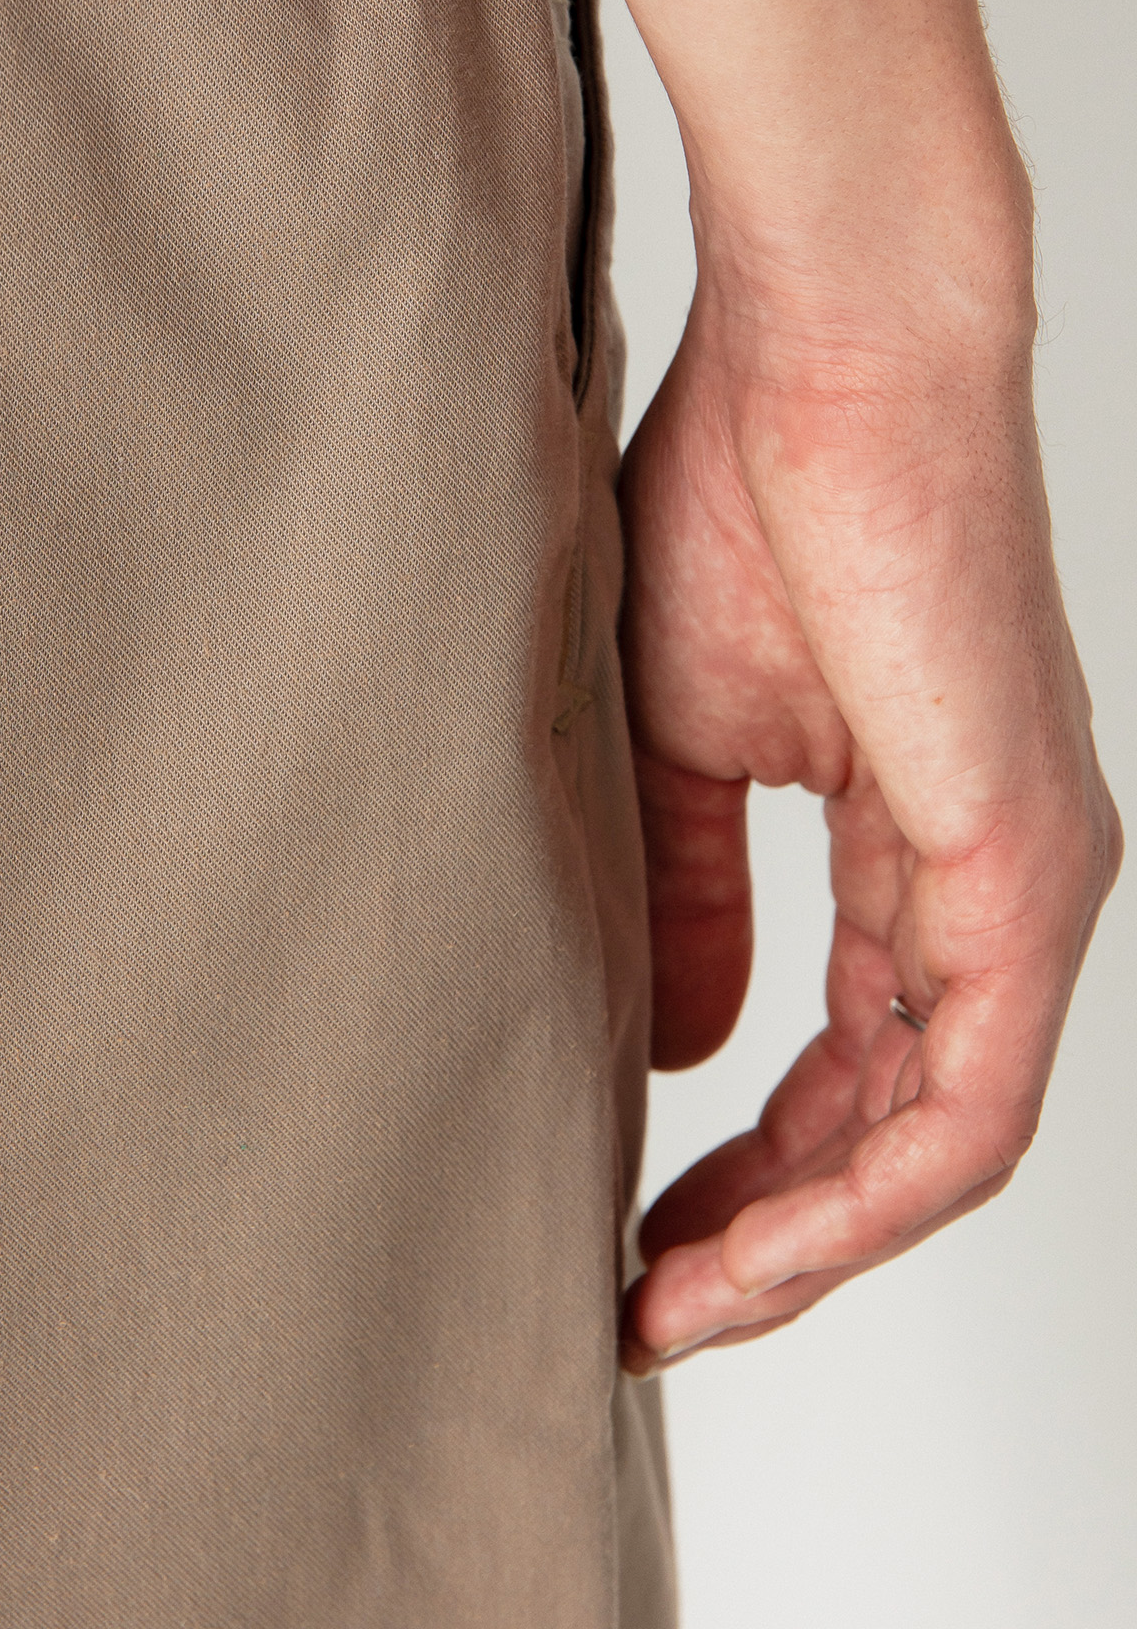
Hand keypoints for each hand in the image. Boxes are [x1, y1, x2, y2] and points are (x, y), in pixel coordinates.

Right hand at [616, 258, 1120, 1372]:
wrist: (826, 353)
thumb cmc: (743, 492)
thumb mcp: (682, 738)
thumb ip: (692, 898)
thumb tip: (682, 1045)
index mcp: (920, 840)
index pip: (850, 1054)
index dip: (744, 1166)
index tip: (626, 1226)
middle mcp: (997, 880)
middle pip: (896, 1123)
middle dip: (766, 1234)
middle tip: (640, 1301)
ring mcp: (1028, 882)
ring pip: (940, 1139)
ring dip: (804, 1244)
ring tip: (671, 1299)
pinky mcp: (1029, 870)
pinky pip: (966, 1099)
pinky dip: (860, 1193)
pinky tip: (755, 1241)